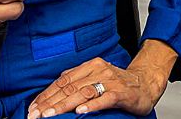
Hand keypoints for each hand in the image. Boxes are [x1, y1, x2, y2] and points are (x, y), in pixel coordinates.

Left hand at [27, 40, 176, 116]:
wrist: (147, 83)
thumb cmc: (120, 83)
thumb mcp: (96, 77)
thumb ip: (78, 82)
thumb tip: (53, 93)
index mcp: (90, 66)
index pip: (62, 81)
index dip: (46, 95)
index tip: (33, 108)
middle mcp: (98, 71)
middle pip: (69, 87)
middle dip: (50, 102)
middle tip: (36, 114)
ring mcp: (110, 81)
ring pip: (83, 92)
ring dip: (64, 104)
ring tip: (51, 114)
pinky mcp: (121, 93)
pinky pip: (105, 99)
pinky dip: (92, 105)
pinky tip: (80, 111)